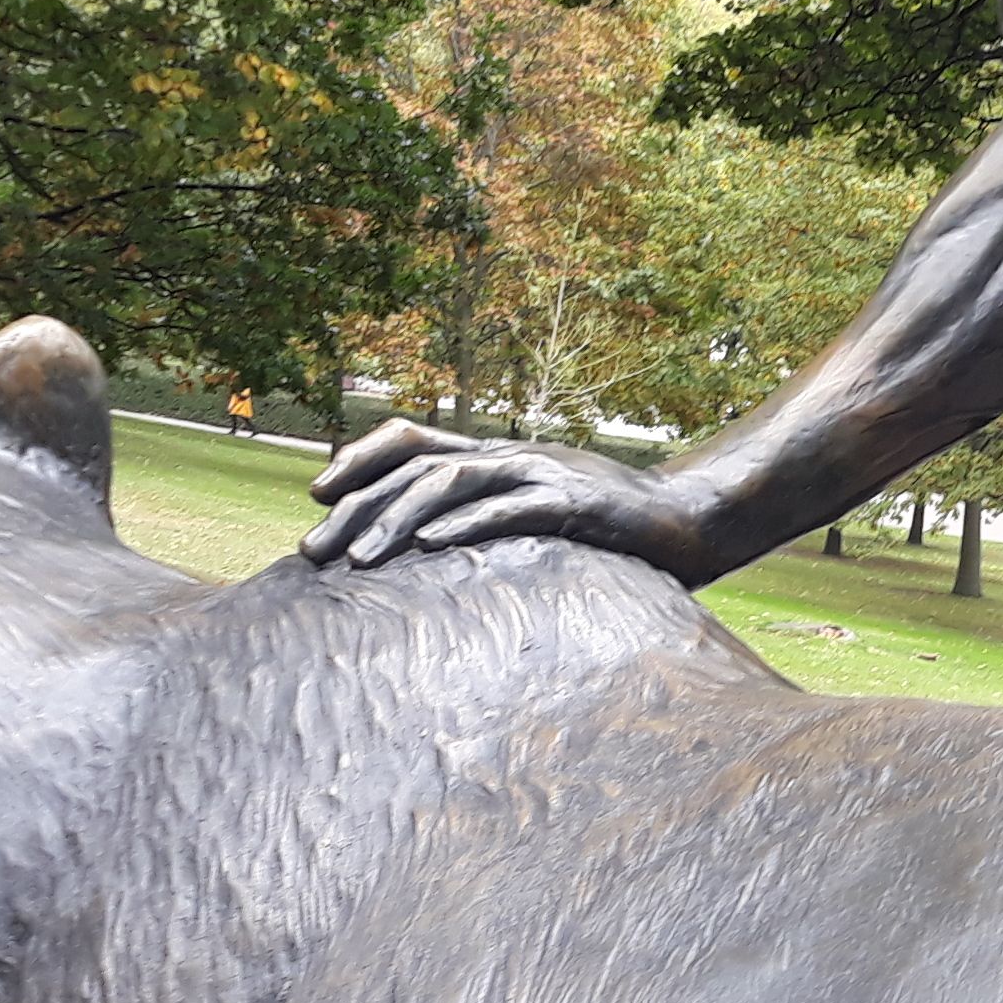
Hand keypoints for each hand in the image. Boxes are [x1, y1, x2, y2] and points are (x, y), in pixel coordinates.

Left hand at [300, 420, 727, 581]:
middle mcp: (510, 456)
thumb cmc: (609, 526)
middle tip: (314, 551)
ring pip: (451, 484)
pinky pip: (511, 510)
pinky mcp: (574, 502)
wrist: (689, 519)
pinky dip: (467, 525)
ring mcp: (541, 473)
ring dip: (396, 521)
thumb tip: (427, 544)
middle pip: (414, 467)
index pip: (411, 440)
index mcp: (497, 456)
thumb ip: (490, 515)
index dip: (357, 459)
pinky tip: (431, 548)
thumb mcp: (536, 510)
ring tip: (359, 561)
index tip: (315, 495)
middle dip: (356, 506)